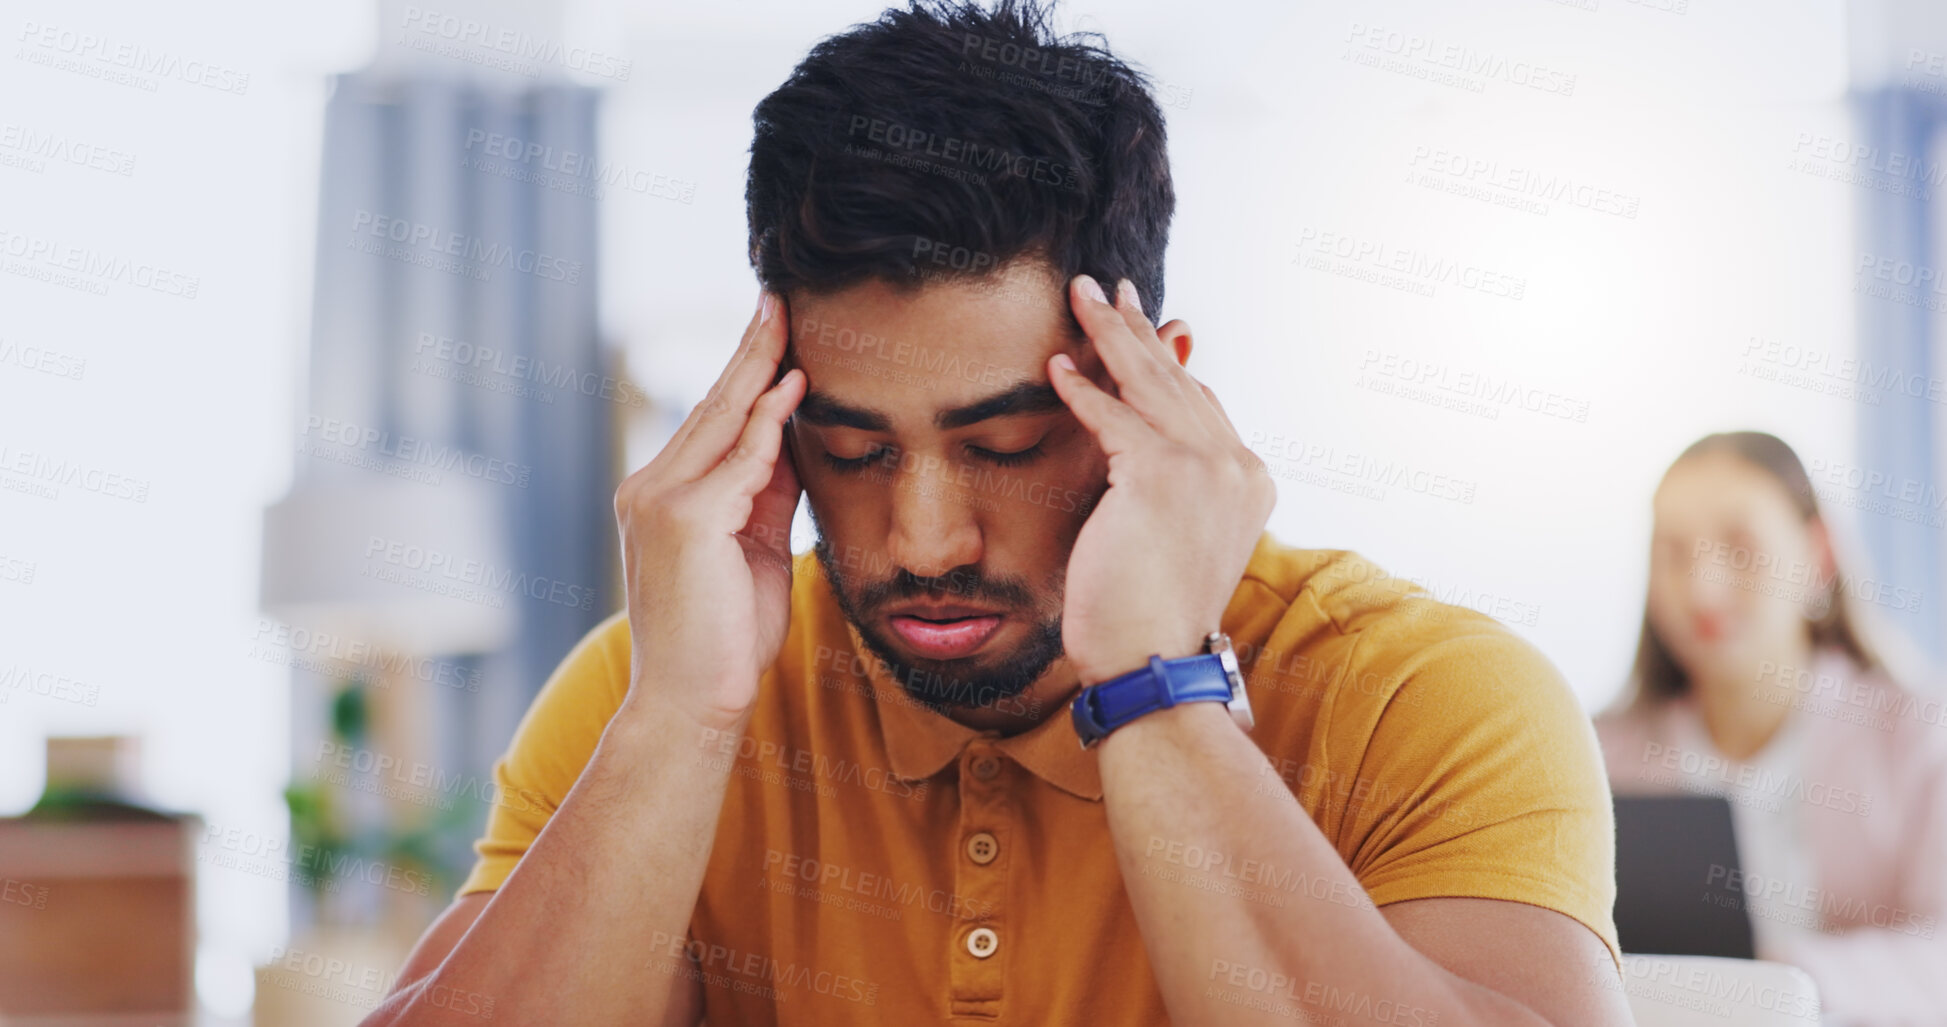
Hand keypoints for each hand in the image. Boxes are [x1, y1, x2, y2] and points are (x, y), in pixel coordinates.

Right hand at [614, 289, 805, 730]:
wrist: (695, 704)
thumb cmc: (728, 638)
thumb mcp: (756, 550)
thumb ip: (766, 492)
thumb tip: (793, 437)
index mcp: (662, 495)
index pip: (711, 420)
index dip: (745, 373)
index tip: (775, 329)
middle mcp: (649, 488)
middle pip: (712, 405)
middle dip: (749, 350)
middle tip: (778, 298)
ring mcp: (661, 502)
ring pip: (720, 421)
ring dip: (759, 367)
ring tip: (787, 319)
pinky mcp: (684, 522)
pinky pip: (737, 462)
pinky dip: (767, 423)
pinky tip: (793, 386)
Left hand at [1048, 275, 1275, 685]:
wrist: (1153, 660)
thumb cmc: (1149, 616)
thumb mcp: (1171, 541)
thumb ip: (1169, 490)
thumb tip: (1137, 456)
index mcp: (1246, 482)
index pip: (1200, 403)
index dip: (1165, 362)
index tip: (1141, 326)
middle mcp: (1235, 467)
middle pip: (1174, 380)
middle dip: (1136, 327)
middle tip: (1105, 285)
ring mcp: (1204, 467)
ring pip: (1147, 382)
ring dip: (1110, 332)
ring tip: (1079, 295)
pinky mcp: (1159, 475)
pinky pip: (1113, 416)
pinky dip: (1082, 388)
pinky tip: (1058, 365)